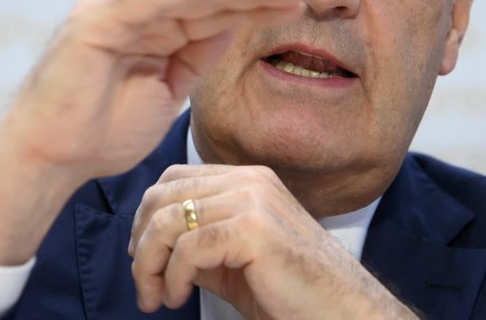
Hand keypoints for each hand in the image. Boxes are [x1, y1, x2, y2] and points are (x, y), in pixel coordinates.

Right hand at [0, 0, 311, 264]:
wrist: (50, 157)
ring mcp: (115, 5)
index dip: (257, 0)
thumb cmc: (101, 129)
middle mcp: (135, 6)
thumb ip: (195, 53)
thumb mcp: (168, 88)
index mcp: (151, 22)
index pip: (212, 5)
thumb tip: (232, 26)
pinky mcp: (99, 15)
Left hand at [129, 164, 416, 318]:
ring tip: (156, 297)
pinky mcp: (253, 229)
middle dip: (141, 243)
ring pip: (168, 220)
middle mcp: (249, 180)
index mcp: (247, 180)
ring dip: (149, 264)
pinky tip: (178, 298)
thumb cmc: (292, 293)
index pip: (173, 179)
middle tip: (143, 285)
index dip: (146, 217)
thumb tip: (149, 245)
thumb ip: (197, 243)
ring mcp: (253, 200)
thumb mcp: (233, 261)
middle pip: (163, 195)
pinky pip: (188, 248)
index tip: (142, 257)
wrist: (344, 314)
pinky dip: (172, 277)